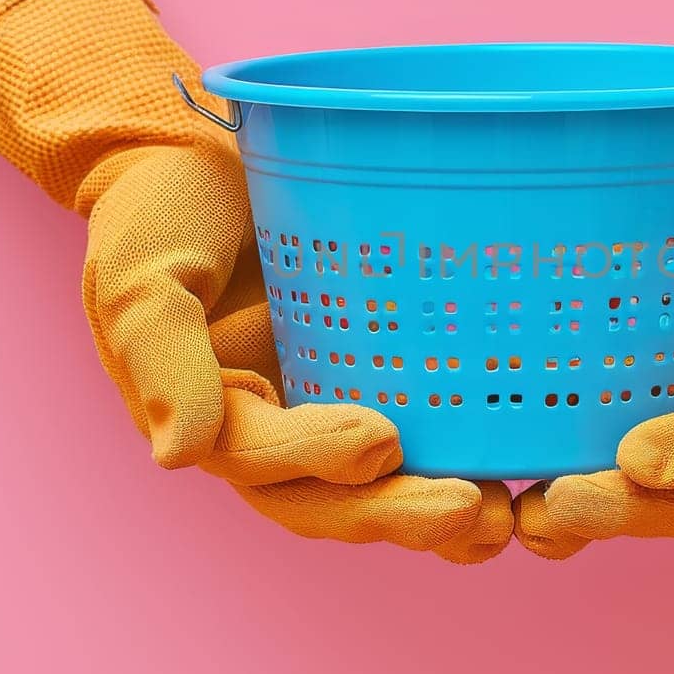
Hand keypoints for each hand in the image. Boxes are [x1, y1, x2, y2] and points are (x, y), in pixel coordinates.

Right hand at [84, 144, 512, 562]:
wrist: (201, 158)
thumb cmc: (161, 212)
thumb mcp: (140, 273)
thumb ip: (159, 353)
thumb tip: (176, 456)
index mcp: (215, 420)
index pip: (265, 463)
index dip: (320, 461)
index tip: (381, 441)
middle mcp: (279, 432)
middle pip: (336, 501)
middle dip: (400, 514)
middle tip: (471, 510)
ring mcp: (335, 406)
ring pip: (389, 485)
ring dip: (445, 511)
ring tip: (507, 514)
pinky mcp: (386, 374)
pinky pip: (429, 427)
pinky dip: (474, 452)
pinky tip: (532, 458)